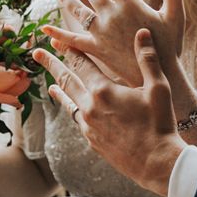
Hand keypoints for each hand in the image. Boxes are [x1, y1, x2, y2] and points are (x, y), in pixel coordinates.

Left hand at [32, 28, 185, 196]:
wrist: (155, 163)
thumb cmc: (160, 124)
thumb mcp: (158, 88)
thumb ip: (147, 58)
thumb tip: (142, 32)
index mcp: (103, 91)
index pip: (81, 64)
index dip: (69, 50)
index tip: (57, 40)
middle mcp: (90, 107)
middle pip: (66, 80)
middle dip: (51, 65)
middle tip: (36, 54)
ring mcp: (88, 125)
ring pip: (68, 102)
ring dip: (58, 89)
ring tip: (49, 83)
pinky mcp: (92, 140)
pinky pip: (76, 119)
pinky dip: (71, 109)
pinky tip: (71, 108)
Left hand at [43, 0, 184, 86]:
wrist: (161, 76)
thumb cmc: (170, 46)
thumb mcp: (174, 17)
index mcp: (130, 3)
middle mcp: (112, 15)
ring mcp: (101, 32)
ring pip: (77, 10)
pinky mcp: (96, 49)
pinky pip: (73, 40)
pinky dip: (59, 34)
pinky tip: (45, 28)